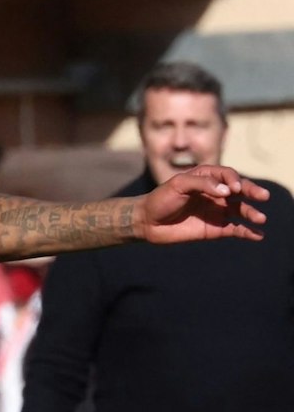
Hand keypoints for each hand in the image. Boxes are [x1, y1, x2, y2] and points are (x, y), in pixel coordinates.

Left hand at [134, 164, 268, 244]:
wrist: (147, 222)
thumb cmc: (161, 199)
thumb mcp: (178, 184)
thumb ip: (203, 184)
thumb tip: (227, 192)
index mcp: (208, 178)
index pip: (228, 176)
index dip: (234, 181)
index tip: (232, 189)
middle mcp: (216, 194)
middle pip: (240, 191)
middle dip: (253, 193)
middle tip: (263, 196)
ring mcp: (217, 211)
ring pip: (240, 211)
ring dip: (252, 213)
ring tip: (261, 218)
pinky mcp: (214, 229)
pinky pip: (234, 229)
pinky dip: (246, 232)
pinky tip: (257, 235)